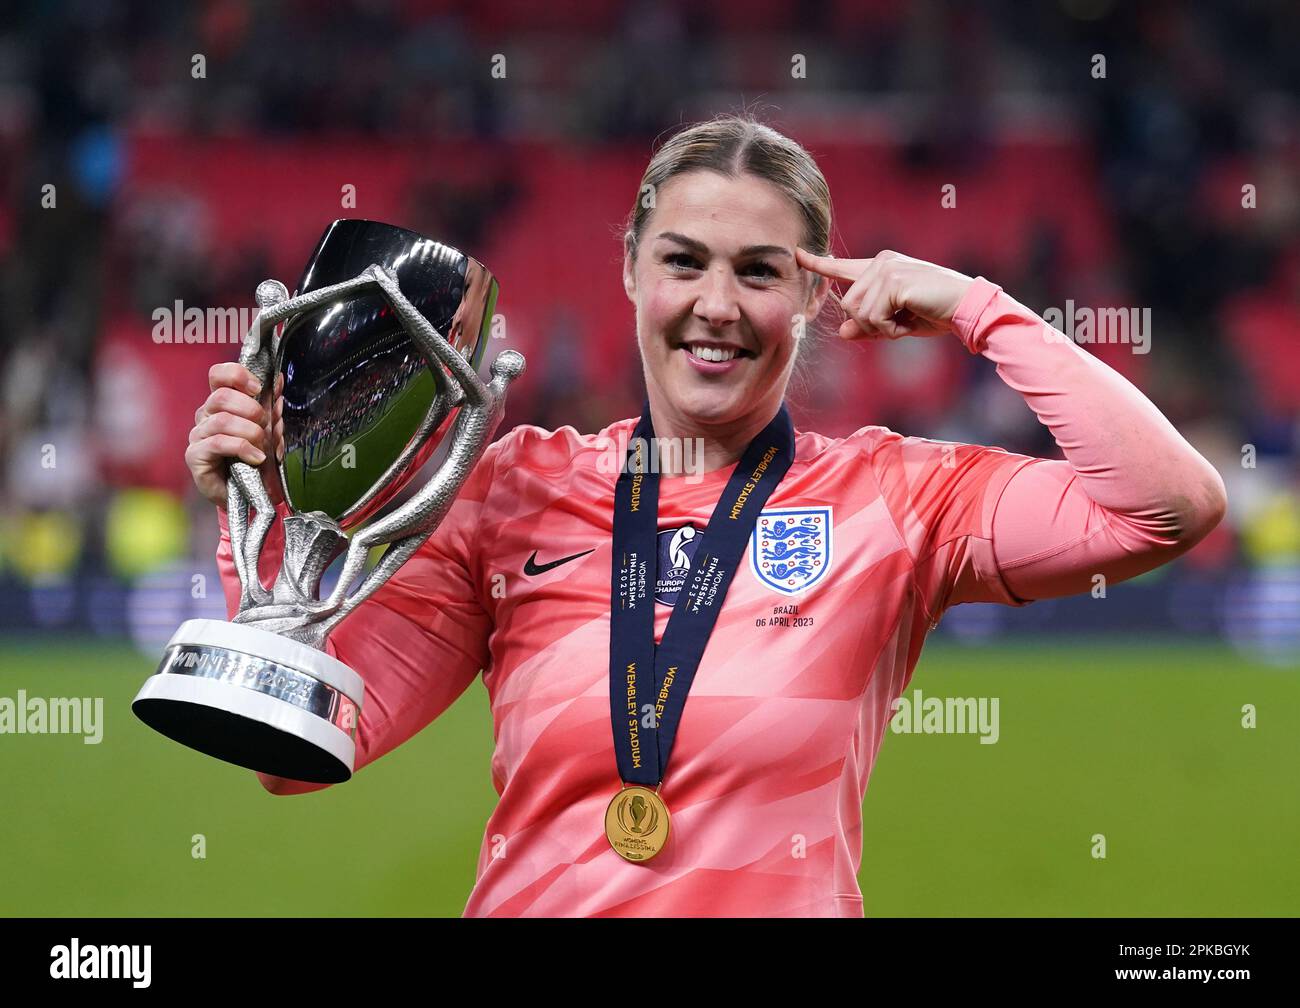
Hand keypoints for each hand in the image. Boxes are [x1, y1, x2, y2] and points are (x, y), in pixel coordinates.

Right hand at [186, 363, 284, 509]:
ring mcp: (198, 435)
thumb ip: (270, 404)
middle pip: (221, 396)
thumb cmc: (255, 458)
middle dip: (251, 409)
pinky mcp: (195, 455)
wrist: (250, 494)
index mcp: (221, 404)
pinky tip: (255, 458)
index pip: (218, 375)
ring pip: (222, 420)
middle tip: (265, 424)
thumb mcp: (270, 428)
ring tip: (262, 446)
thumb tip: (277, 379)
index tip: (257, 388)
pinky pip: (218, 443)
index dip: (237, 375)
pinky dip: (242, 448)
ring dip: (250, 432)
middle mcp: (206, 416)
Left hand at [795, 247, 974, 339]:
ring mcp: (886, 269)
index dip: (817, 264)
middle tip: (898, 324)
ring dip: (881, 328)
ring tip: (906, 321)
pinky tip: (910, 321)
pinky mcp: (893, 280)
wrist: (966, 308)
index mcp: (880, 266)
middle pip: (847, 305)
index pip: (842, 266)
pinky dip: (891, 329)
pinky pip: (874, 317)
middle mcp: (880, 262)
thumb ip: (868, 325)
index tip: (797, 255)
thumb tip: (842, 332)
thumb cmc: (934, 313)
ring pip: (858, 313)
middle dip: (869, 325)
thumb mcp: (895, 322)